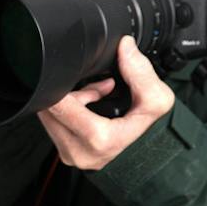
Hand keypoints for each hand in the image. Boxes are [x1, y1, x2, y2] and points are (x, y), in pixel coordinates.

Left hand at [35, 35, 175, 170]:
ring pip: (50, 117)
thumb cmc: (153, 134)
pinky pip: (55, 128)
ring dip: (68, 104)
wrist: (152, 159)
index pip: (58, 105)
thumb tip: (124, 46)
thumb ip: (140, 72)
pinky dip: (68, 115)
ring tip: (95, 98)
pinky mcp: (67, 156)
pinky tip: (89, 110)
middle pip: (51, 109)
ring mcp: (70, 155)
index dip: (64, 85)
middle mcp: (78, 151)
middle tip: (97, 89)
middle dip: (69, 93)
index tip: (75, 76)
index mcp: (97, 139)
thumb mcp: (156, 100)